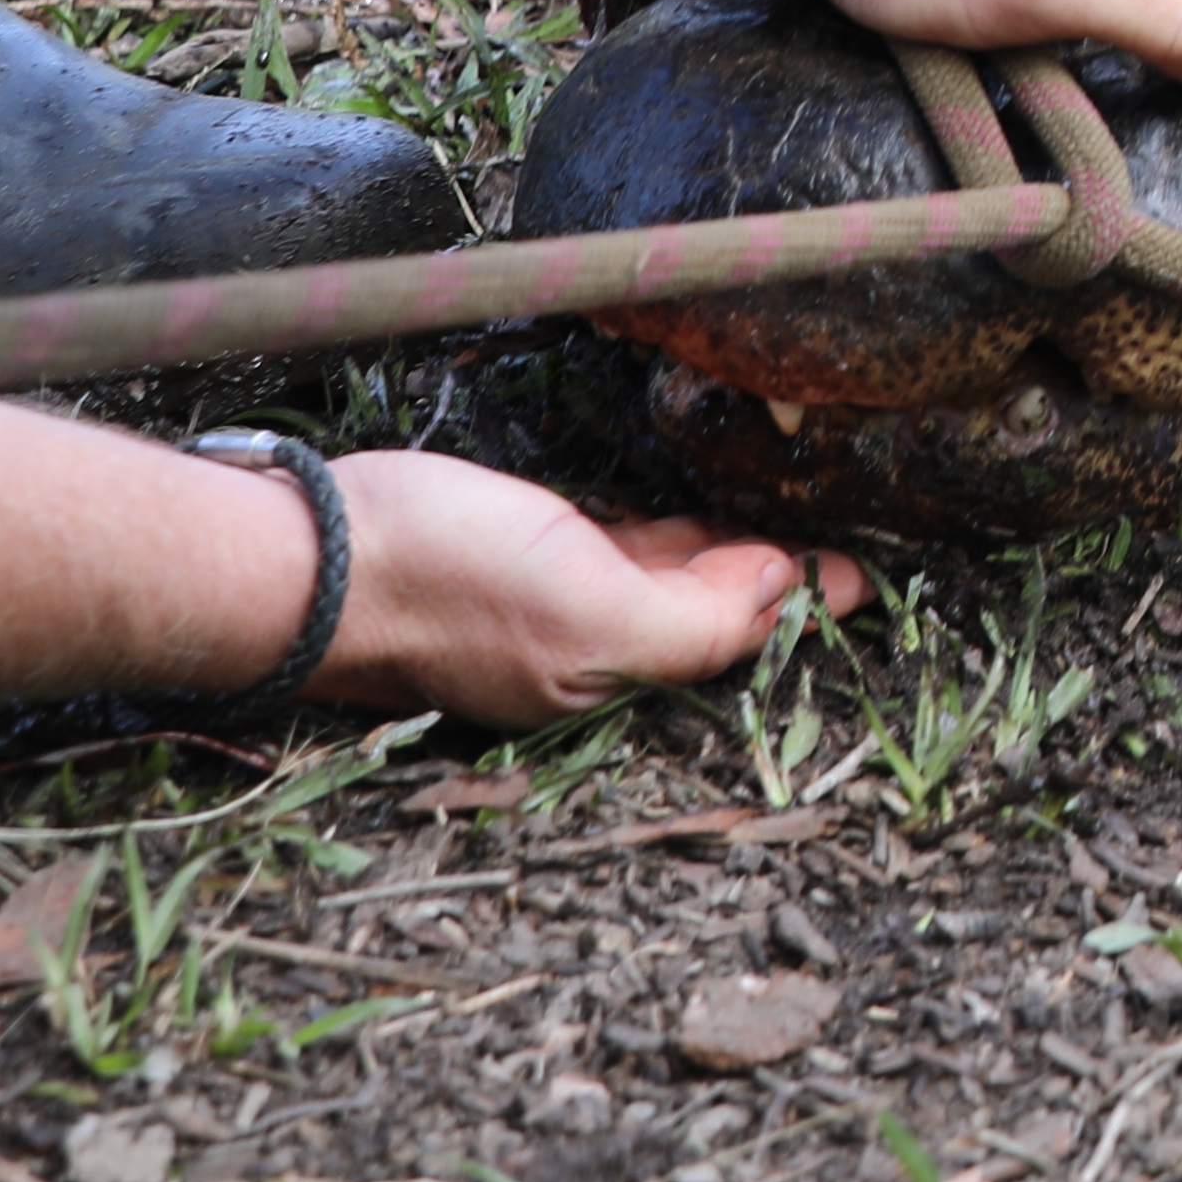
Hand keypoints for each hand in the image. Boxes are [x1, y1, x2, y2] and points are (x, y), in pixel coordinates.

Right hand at [304, 452, 867, 720]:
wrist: (311, 554)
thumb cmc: (442, 583)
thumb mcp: (588, 614)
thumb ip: (693, 620)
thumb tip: (778, 593)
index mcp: (614, 675)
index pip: (737, 641)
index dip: (805, 607)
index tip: (869, 573)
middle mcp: (593, 641)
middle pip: (713, 610)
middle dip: (783, 581)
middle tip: (853, 539)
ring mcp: (557, 592)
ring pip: (672, 572)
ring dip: (736, 549)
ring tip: (801, 516)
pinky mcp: (525, 542)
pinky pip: (622, 539)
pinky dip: (674, 526)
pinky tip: (706, 506)